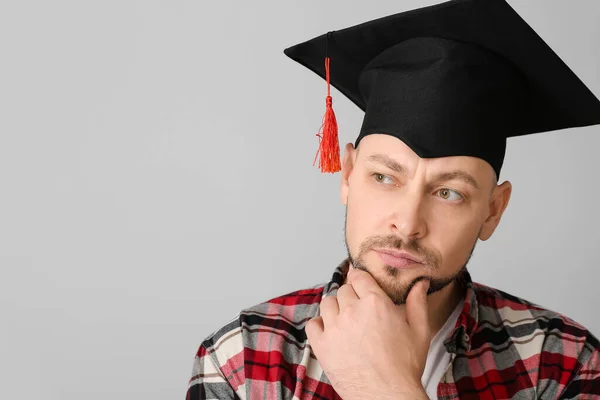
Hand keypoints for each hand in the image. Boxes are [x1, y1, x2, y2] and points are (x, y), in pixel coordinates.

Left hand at [305, 267, 430, 399]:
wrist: (386, 396)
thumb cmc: (404, 367)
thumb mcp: (419, 331)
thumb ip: (417, 302)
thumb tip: (420, 283)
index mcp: (375, 303)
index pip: (358, 276)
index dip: (359, 278)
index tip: (360, 282)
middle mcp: (352, 311)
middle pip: (343, 290)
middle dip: (351, 296)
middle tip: (359, 309)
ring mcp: (334, 328)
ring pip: (327, 303)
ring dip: (335, 308)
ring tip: (345, 321)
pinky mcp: (322, 345)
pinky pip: (312, 324)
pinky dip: (319, 325)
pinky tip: (331, 332)